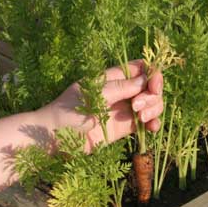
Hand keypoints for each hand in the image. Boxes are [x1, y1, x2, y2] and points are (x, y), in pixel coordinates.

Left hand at [38, 60, 163, 151]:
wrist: (54, 137)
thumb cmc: (69, 110)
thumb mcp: (95, 94)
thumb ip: (121, 88)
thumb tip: (145, 81)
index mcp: (112, 77)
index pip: (139, 68)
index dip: (152, 74)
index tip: (153, 84)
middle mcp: (120, 92)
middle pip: (149, 87)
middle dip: (151, 95)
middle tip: (137, 106)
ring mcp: (123, 110)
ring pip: (150, 104)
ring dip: (153, 109)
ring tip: (141, 118)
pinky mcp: (124, 128)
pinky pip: (145, 123)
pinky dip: (153, 123)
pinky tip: (151, 128)